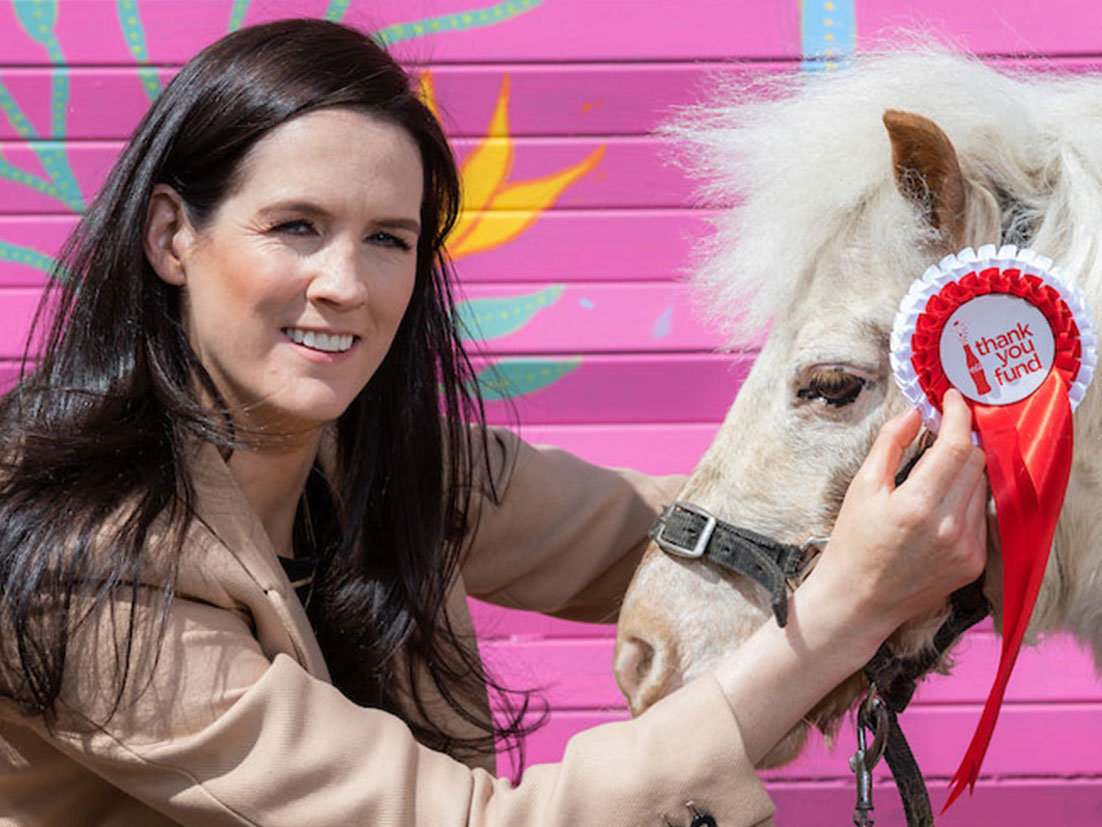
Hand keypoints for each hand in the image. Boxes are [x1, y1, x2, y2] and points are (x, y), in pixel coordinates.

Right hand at [807, 389, 987, 647]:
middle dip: (959, 441)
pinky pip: (980, 515)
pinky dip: (964, 500)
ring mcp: (966, 547)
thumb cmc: (852, 542)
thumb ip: (890, 444)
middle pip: (975, 461)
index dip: (958, 415)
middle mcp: (949, 527)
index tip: (951, 400)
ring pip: (981, 486)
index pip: (956, 446)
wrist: (858, 601)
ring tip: (932, 476)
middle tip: (937, 435)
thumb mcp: (862, 487)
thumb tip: (916, 412)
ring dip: (962, 471)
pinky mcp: (974, 563)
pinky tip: (937, 508)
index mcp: (917, 505)